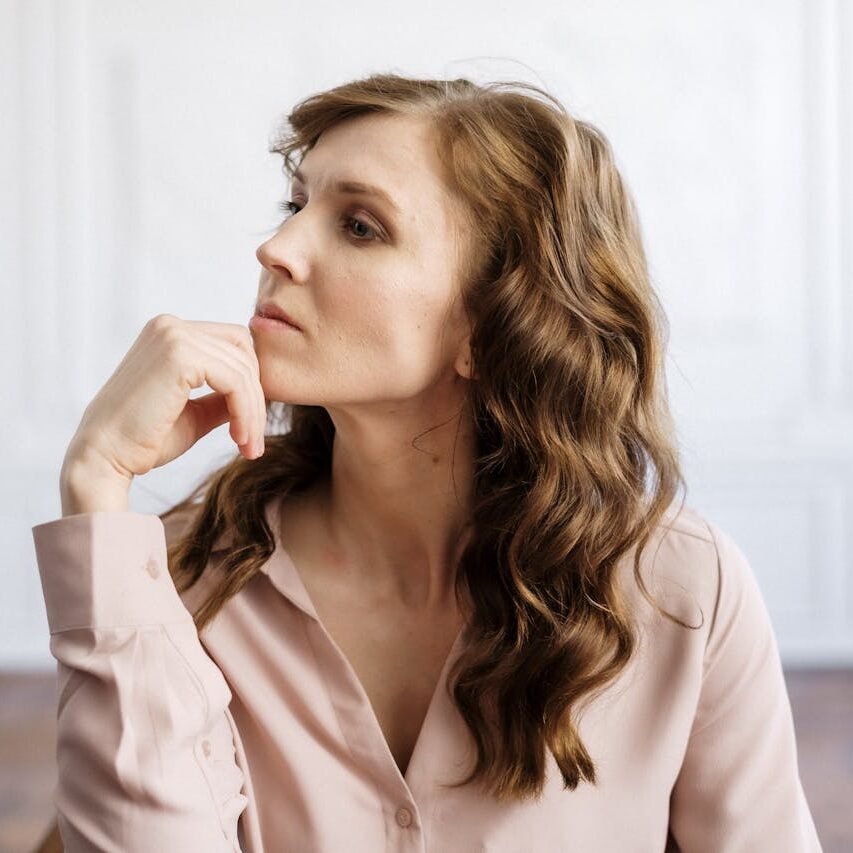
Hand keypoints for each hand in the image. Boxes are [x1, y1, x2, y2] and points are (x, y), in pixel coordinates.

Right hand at [64, 314, 266, 483]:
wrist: (105, 457)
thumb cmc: (144, 439)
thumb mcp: (195, 412)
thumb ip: (223, 397)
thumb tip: (258, 393)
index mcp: (170, 333)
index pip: (233, 344)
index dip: (251, 383)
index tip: (250, 426)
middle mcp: (171, 326)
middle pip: (243, 352)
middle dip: (256, 398)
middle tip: (254, 441)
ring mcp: (174, 336)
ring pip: (243, 369)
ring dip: (253, 412)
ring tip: (249, 446)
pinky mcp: (180, 355)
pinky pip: (235, 381)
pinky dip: (246, 412)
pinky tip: (240, 439)